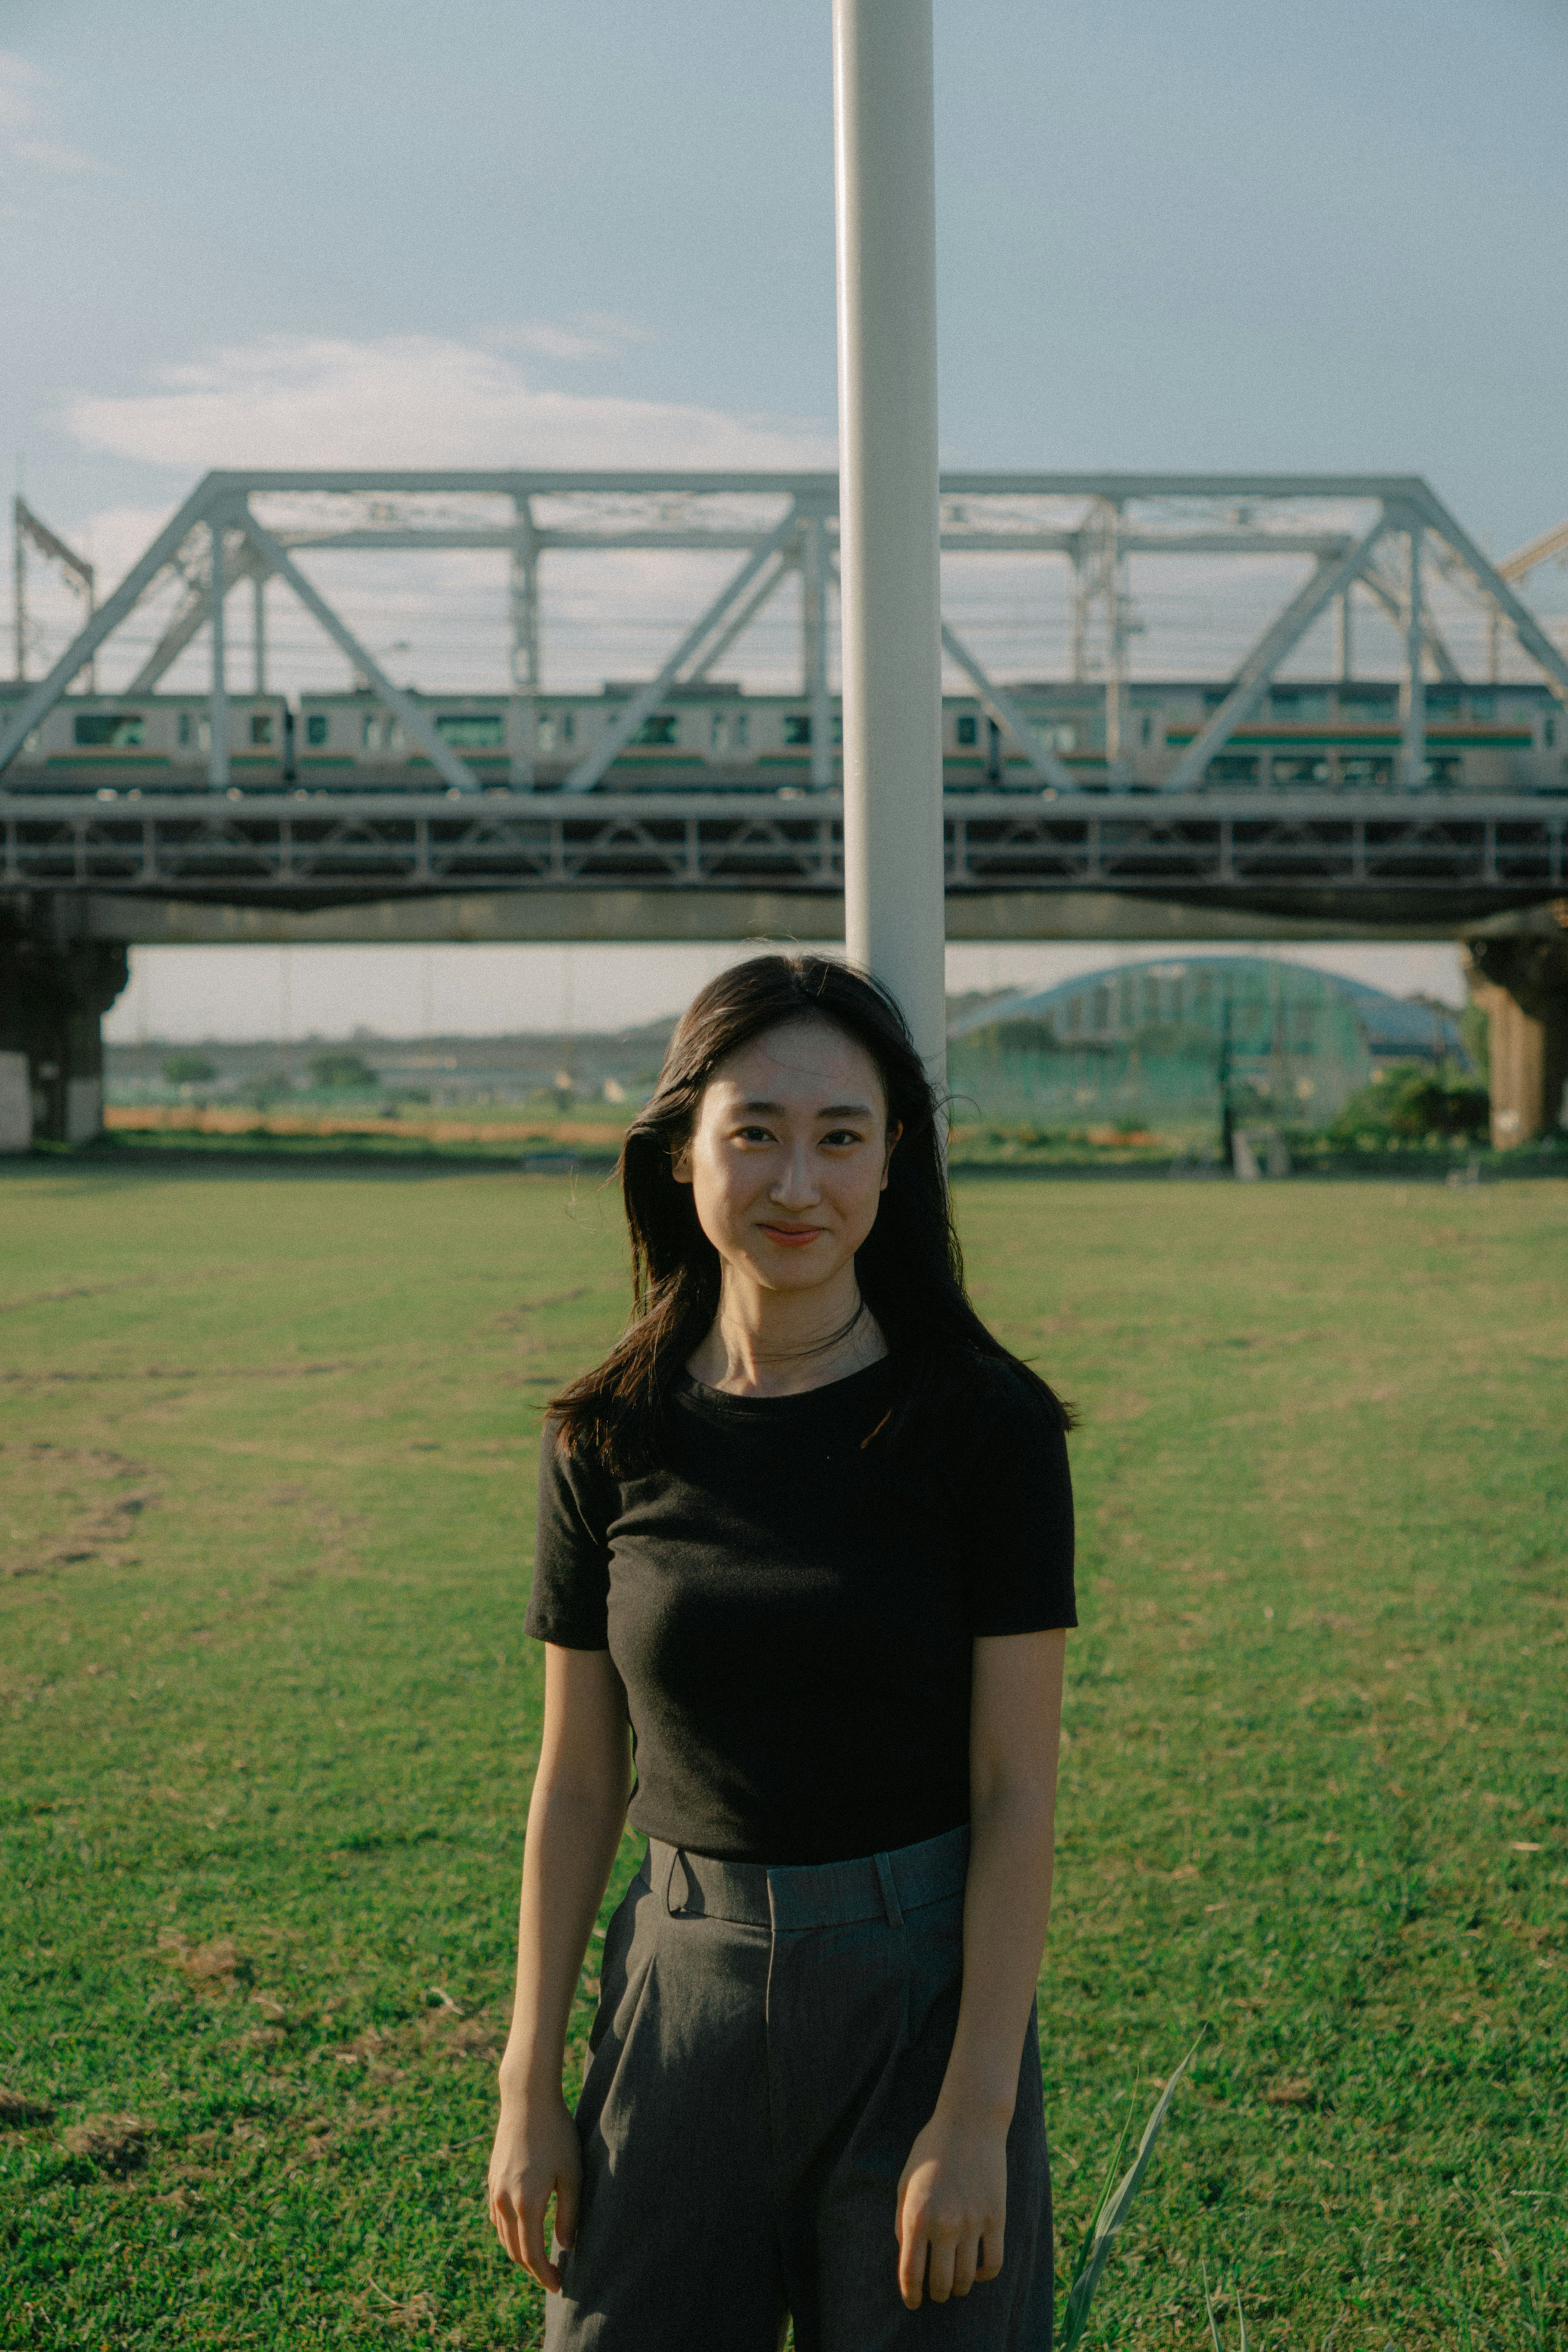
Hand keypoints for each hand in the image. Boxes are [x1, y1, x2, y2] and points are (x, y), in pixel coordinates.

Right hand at [488, 2087, 581, 2292]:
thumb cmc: (556, 2134)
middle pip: (515, 2251)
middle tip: (552, 2278)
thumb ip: (569, 2214)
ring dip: (519, 2254)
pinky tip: (523, 2233)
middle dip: (533, 2269)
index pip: (532, 2255)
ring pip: (503, 2237)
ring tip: (540, 2260)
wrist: (527, 2100)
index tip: (559, 2287)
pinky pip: (497, 2219)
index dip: (544, 2275)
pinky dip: (508, 2234)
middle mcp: (505, 2202)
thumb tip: (566, 2247)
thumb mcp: (572, 2174)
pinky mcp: (491, 2180)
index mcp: (527, 2203)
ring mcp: (494, 2191)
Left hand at [895, 2105, 1008, 2307]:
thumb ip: (902, 2220)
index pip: (910, 2274)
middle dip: (935, 2294)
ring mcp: (972, 2224)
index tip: (912, 2302)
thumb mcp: (905, 2181)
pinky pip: (993, 2264)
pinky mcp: (996, 2219)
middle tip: (935, 2292)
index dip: (910, 2295)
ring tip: (954, 2283)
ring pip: (965, 2279)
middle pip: (940, 2283)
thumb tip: (907, 2254)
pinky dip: (984, 2275)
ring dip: (958, 2288)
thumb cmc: (931, 2150)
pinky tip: (976, 2270)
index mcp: (916, 2216)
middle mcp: (944, 2225)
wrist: (969, 2123)